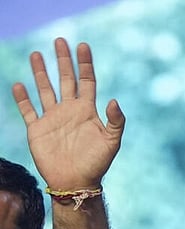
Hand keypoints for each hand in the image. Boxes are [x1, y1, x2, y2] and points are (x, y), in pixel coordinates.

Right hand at [11, 38, 124, 189]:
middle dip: (62, 60)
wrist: (76, 182)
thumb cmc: (97, 163)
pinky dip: (23, 98)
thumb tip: (114, 100)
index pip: (86, 81)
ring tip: (36, 54)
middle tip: (60, 40)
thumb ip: (115, 121)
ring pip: (45, 90)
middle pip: (65, 79)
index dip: (85, 64)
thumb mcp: (112, 142)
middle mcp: (69, 110)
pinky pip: (28, 110)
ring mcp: (53, 118)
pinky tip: (20, 85)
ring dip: (40, 73)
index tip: (83, 46)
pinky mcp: (37, 130)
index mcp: (87, 111)